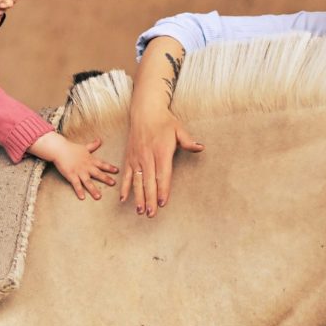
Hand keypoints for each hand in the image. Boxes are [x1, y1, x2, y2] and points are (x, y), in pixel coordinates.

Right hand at [31, 132, 117, 200]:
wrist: (59, 149)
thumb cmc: (71, 148)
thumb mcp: (84, 147)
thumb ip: (92, 145)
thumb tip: (99, 140)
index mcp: (90, 160)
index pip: (102, 164)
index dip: (110, 167)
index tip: (117, 171)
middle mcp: (86, 166)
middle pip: (97, 173)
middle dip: (106, 178)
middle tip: (113, 183)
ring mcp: (79, 171)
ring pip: (88, 182)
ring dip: (93, 189)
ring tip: (99, 197)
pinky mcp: (71, 175)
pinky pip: (76, 184)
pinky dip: (79, 191)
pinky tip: (82, 197)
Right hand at [121, 101, 202, 216]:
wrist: (145, 112)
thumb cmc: (164, 122)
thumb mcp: (179, 129)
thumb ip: (188, 141)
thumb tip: (201, 147)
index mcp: (161, 151)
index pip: (162, 174)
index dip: (162, 189)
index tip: (162, 202)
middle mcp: (147, 156)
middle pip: (149, 181)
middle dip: (150, 199)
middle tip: (152, 214)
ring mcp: (137, 158)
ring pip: (137, 181)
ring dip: (138, 197)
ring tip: (141, 211)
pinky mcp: (129, 158)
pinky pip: (127, 175)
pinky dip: (125, 188)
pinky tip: (124, 200)